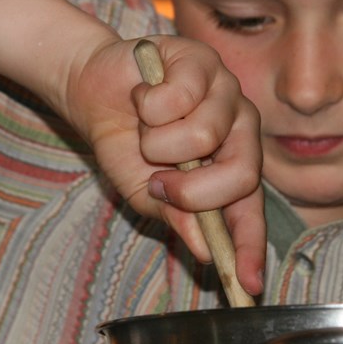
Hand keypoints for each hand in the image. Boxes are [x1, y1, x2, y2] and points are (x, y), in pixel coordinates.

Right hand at [70, 35, 265, 295]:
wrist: (93, 91)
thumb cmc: (126, 141)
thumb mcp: (145, 191)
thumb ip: (177, 215)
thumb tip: (204, 248)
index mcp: (233, 165)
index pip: (250, 210)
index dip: (250, 247)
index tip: (248, 284)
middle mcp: (240, 129)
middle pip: (240, 172)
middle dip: (192, 190)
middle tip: (159, 182)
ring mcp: (227, 92)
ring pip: (203, 135)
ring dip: (157, 142)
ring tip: (146, 128)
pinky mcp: (202, 59)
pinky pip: (176, 99)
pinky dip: (146, 106)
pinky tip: (143, 97)